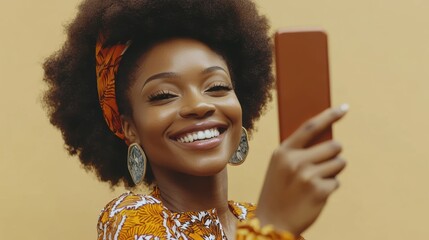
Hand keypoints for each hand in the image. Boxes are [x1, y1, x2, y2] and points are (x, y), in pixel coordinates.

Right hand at [255, 104, 347, 235]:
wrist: (272, 221)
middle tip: (321, 165)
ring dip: (332, 172)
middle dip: (333, 154)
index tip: (344, 108)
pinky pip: (336, 181)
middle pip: (333, 145)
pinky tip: (313, 195)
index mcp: (283, 152)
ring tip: (314, 182)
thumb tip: (328, 137)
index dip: (329, 115)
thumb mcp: (279, 167)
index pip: (310, 127)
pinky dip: (328, 188)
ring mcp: (307, 176)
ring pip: (339, 163)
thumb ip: (298, 151)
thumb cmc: (278, 192)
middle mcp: (295, 161)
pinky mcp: (319, 191)